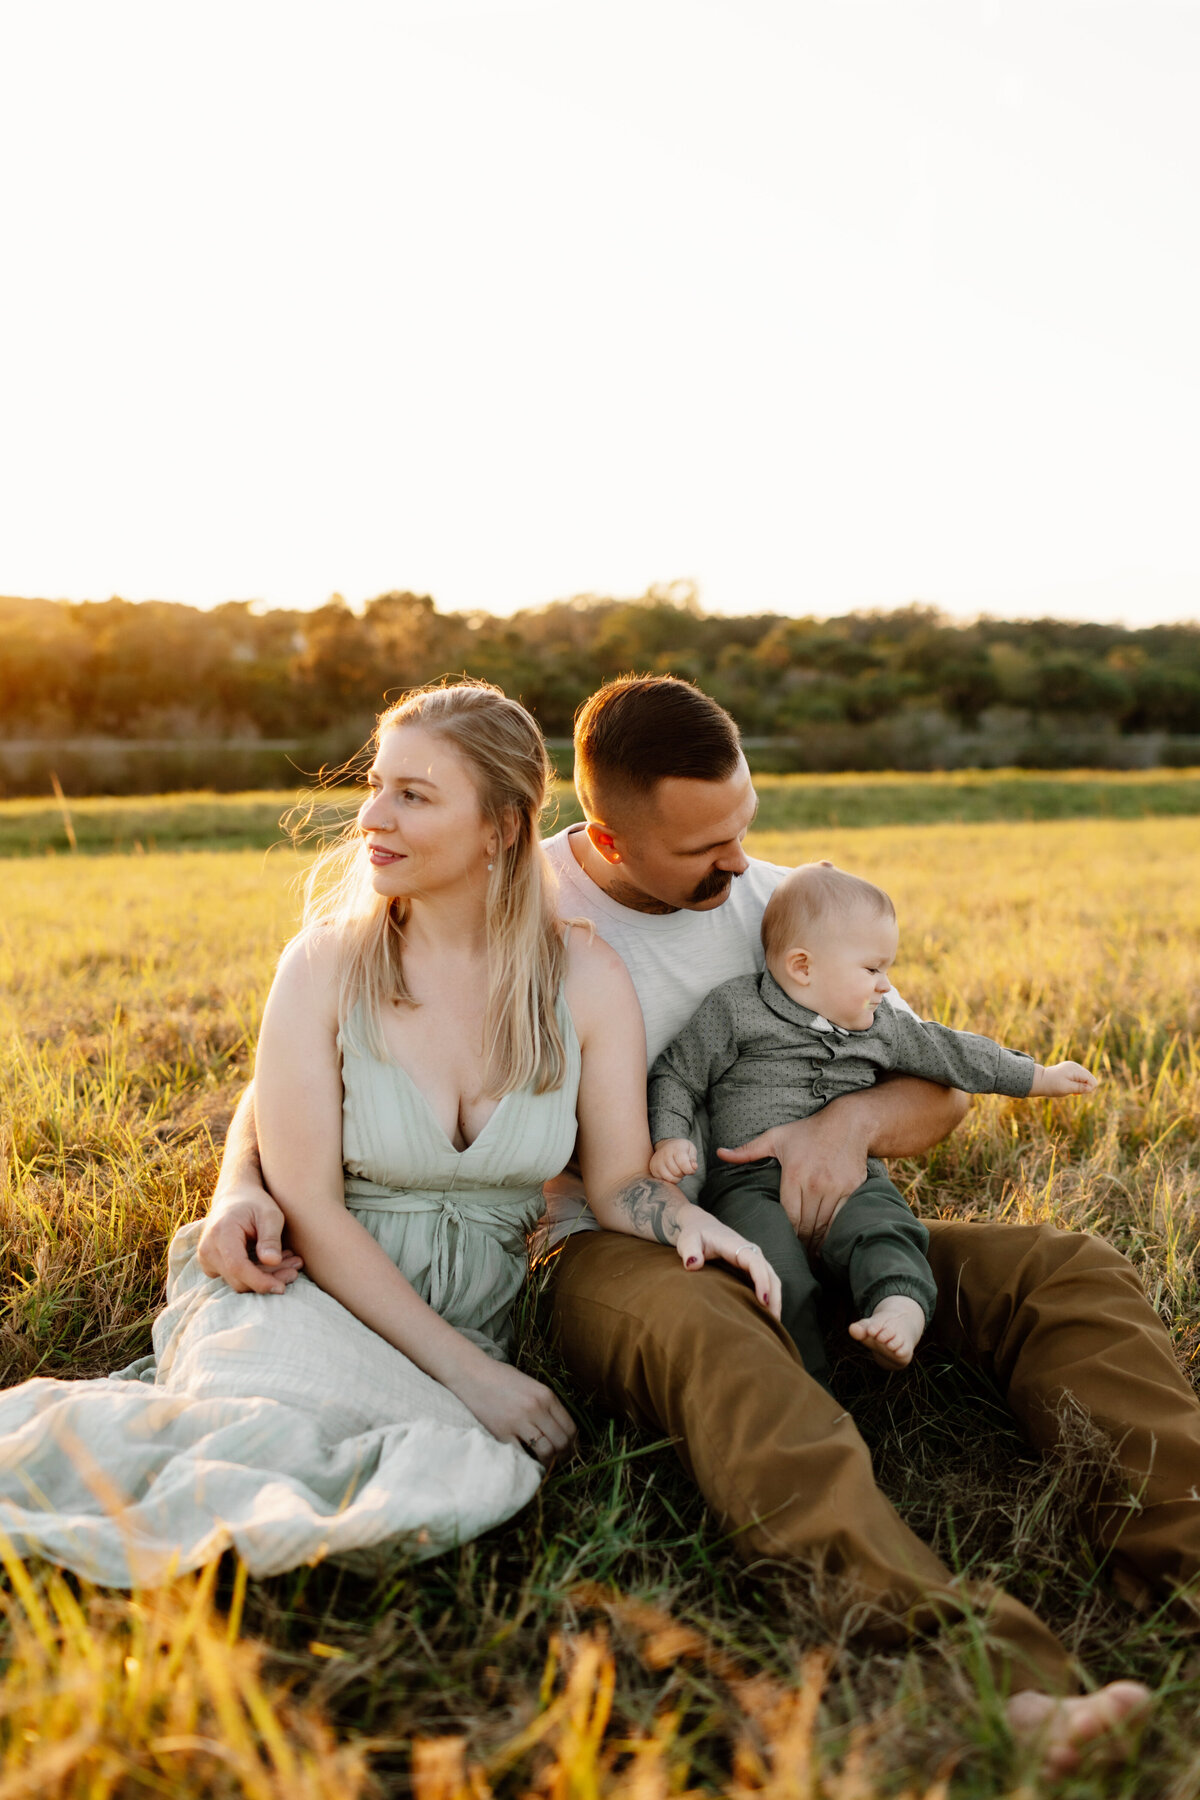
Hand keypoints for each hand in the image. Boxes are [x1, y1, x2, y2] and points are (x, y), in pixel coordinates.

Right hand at [196, 1190, 303, 1294]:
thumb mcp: (270, 1214)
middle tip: (296, 1267)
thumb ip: (271, 1237)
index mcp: (221, 1233)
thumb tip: (272, 1262)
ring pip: (238, 1282)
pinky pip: (235, 1278)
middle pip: (239, 1278)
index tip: (282, 1287)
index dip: (260, 1281)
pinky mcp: (211, 1266)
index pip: (237, 1267)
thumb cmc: (254, 1203)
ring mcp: (206, 1259)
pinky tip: (275, 1263)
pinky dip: (256, 1275)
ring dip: (266, 1277)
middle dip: (269, 1279)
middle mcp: (208, 1249)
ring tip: (292, 1263)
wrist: (234, 1197)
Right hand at [452, 1358, 576, 1467]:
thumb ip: (546, 1404)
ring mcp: (519, 1421)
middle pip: (562, 1442)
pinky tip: (526, 1461)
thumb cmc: (500, 1377)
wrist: (471, 1373)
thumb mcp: (531, 1385)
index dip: (573, 1444)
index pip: (571, 1428)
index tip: (569, 1452)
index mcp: (546, 1395)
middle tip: (558, 1462)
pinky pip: (522, 1455)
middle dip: (563, 1456)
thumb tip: (559, 1430)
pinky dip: (526, 1462)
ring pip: (546, 1451)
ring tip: (544, 1463)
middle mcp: (536, 1408)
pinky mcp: (501, 1432)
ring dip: (548, 1461)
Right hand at [649, 1138, 696, 1180]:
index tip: (692, 1169)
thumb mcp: (690, 1149)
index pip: (684, 1164)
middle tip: (683, 1168)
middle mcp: (665, 1154)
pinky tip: (671, 1173)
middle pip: (677, 1173)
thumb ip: (693, 1159)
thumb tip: (694, 1167)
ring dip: (676, 1178)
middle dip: (683, 1173)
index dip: (690, 1170)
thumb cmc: (681, 1148)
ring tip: (677, 1171)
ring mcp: (657, 1162)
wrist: (665, 1145)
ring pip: (670, 1178)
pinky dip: (669, 1180)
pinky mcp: (653, 1169)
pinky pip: (663, 1180)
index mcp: (676, 1148)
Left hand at [674, 1204, 782, 1320]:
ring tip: (773, 1324)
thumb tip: (693, 1264)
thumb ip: (690, 1251)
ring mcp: (753, 1260)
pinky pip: (766, 1282)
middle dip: (774, 1297)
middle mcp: (750, 1252)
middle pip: (770, 1274)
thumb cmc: (694, 1235)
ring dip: (775, 1300)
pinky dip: (770, 1297)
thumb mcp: (688, 1240)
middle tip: (773, 1321)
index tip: (763, 1301)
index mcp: (737, 1245)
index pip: (755, 1263)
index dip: (762, 1281)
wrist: (700, 1227)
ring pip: (772, 1279)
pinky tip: (766, 1315)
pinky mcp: (751, 1268)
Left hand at [717, 1110, 868, 1248]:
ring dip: (816, 1244)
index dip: (785, 1234)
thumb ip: (747, 1150)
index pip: (788, 1215)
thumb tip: (720, 1154)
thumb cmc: (808, 1131)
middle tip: (794, 1258)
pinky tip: (826, 1245)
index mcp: (793, 1174)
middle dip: (800, 1244)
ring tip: (808, 1257)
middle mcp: (815, 1183)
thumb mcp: (775, 1137)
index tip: (781, 1244)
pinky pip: (840, 1219)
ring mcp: (835, 1188)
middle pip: (806, 1225)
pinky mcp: (851, 1190)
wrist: (848, 1123)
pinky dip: (833, 1235)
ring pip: (823, 1225)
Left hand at [1031, 1060, 1099, 1096]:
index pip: (1092, 1080)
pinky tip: (1069, 1086)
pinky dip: (1076, 1083)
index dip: (1088, 1089)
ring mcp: (1072, 1066)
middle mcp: (1075, 1066)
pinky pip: (1079, 1077)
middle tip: (1073, 1092)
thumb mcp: (1067, 1089)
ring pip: (1085, 1078)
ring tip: (1070, 1089)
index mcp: (1075, 1070)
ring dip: (1080, 1085)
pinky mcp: (1070, 1069)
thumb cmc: (1052, 1086)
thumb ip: (1080, 1088)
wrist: (1039, 1080)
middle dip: (1084, 1087)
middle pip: (1090, 1078)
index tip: (1076, 1093)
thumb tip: (1093, 1087)